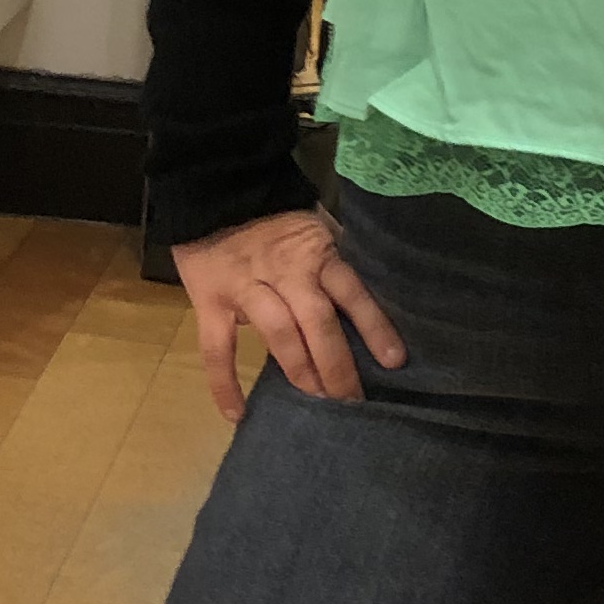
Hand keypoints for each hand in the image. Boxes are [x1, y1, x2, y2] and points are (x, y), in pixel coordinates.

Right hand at [174, 207, 408, 424]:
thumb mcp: (316, 226)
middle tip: (352, 401)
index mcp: (316, 254)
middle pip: (317, 322)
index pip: (352, 293)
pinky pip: (217, 347)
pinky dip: (224, 383)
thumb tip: (373, 290)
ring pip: (278, 334)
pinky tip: (238, 414)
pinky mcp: (210, 300)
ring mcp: (247, 287)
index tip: (393, 362)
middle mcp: (286, 272)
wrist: (215, 189)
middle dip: (336, 366)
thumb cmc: (274, 215)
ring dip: (300, 371)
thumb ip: (337, 257)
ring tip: (316, 401)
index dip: (374, 327)